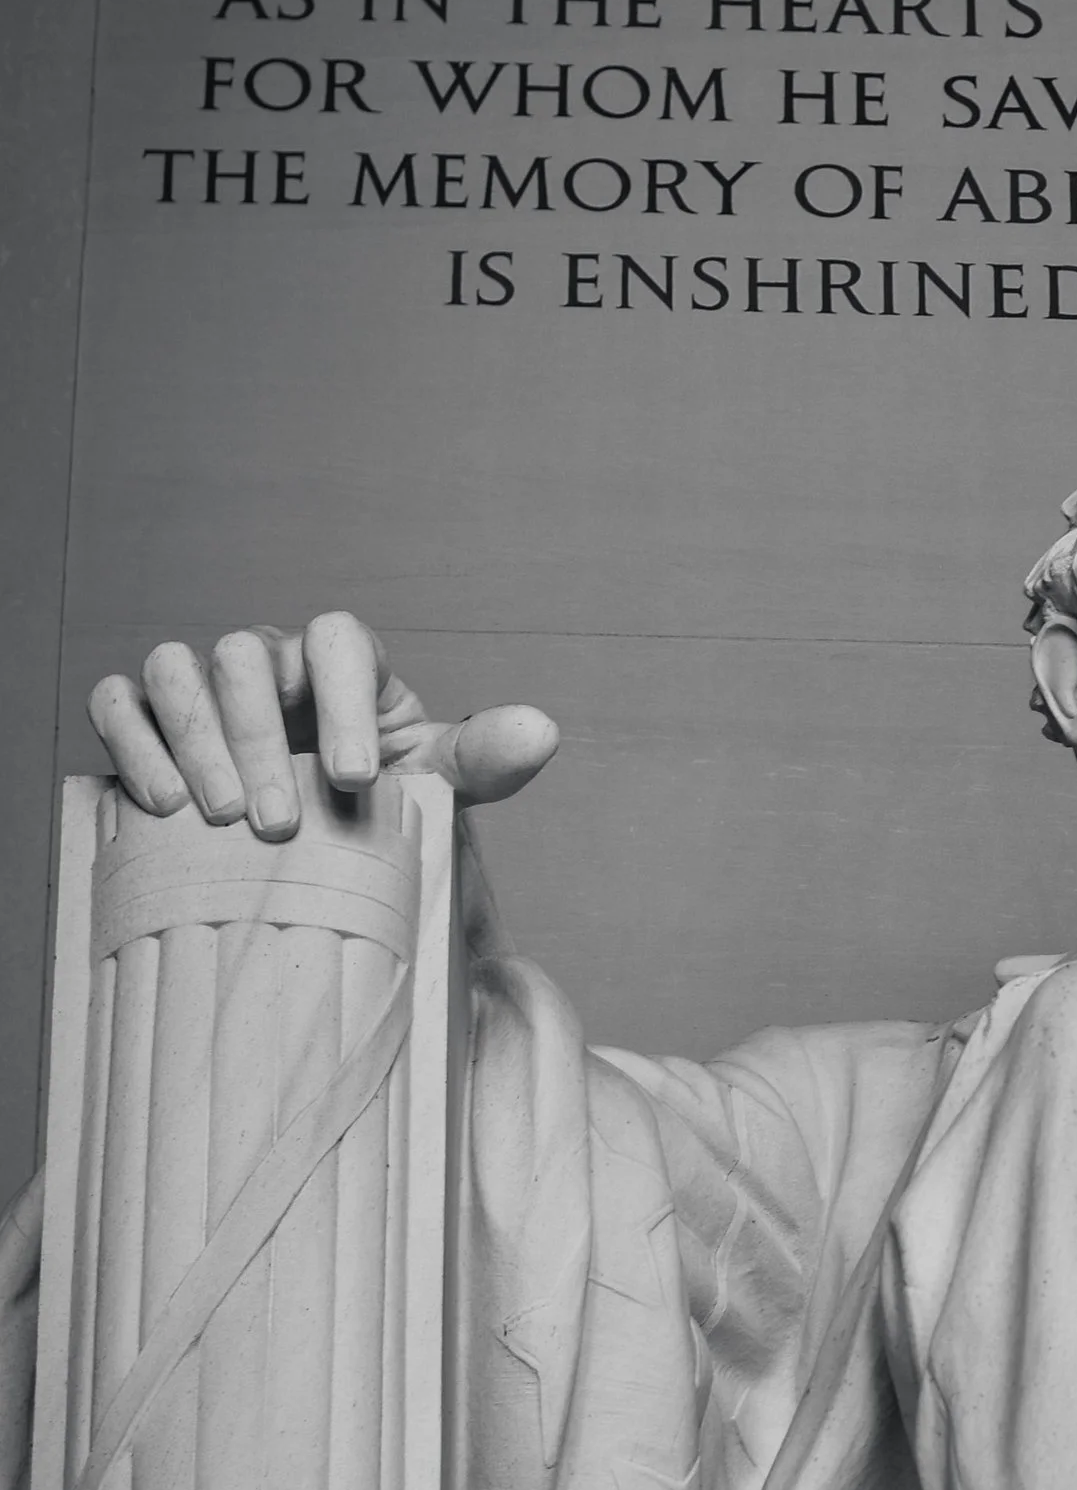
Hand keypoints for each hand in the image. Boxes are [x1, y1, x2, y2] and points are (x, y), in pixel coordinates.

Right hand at [88, 614, 556, 839]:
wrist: (324, 850)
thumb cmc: (380, 803)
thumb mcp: (436, 785)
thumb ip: (484, 757)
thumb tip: (543, 732)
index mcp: (344, 665)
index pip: (336, 639)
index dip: (341, 697)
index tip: (352, 777)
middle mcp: (270, 662)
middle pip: (247, 657)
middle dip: (259, 738)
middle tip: (279, 824)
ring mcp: (203, 684)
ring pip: (177, 667)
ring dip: (194, 739)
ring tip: (221, 815)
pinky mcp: (149, 718)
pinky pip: (120, 700)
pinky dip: (134, 738)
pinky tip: (160, 800)